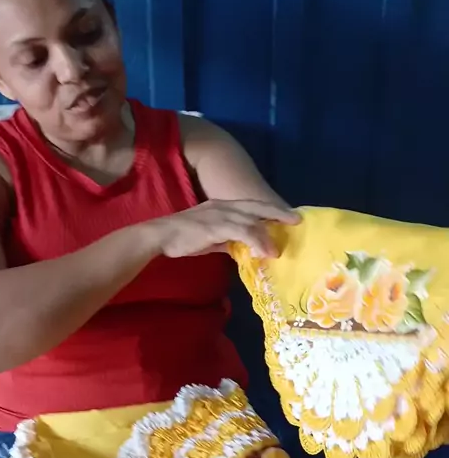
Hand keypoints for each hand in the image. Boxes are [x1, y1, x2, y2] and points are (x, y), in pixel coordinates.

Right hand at [154, 199, 299, 258]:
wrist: (160, 236)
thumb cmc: (182, 237)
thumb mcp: (209, 237)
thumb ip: (226, 240)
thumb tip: (240, 249)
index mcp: (222, 206)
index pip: (251, 206)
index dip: (269, 210)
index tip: (286, 215)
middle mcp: (224, 206)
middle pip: (257, 207)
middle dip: (277, 212)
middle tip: (297, 219)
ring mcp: (220, 215)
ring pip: (251, 220)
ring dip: (268, 233)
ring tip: (280, 247)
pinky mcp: (216, 226)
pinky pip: (242, 232)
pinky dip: (256, 240)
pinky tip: (265, 251)